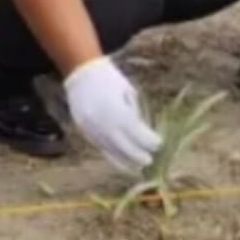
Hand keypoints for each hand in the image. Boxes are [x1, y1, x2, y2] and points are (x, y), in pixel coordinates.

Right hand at [62, 57, 161, 172]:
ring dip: (125, 161)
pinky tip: (122, 160)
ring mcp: (90, 127)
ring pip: (110, 150)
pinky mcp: (83, 130)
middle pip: (123, 146)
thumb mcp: (128, 92)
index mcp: (115, 109)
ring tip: (137, 167)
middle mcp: (101, 121)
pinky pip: (100, 147)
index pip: (135, 132)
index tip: (159, 144)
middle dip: (138, 155)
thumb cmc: (109, 79)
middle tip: (150, 160)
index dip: (149, 140)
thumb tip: (144, 134)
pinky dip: (112, 155)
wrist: (81, 72)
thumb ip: (135, 114)